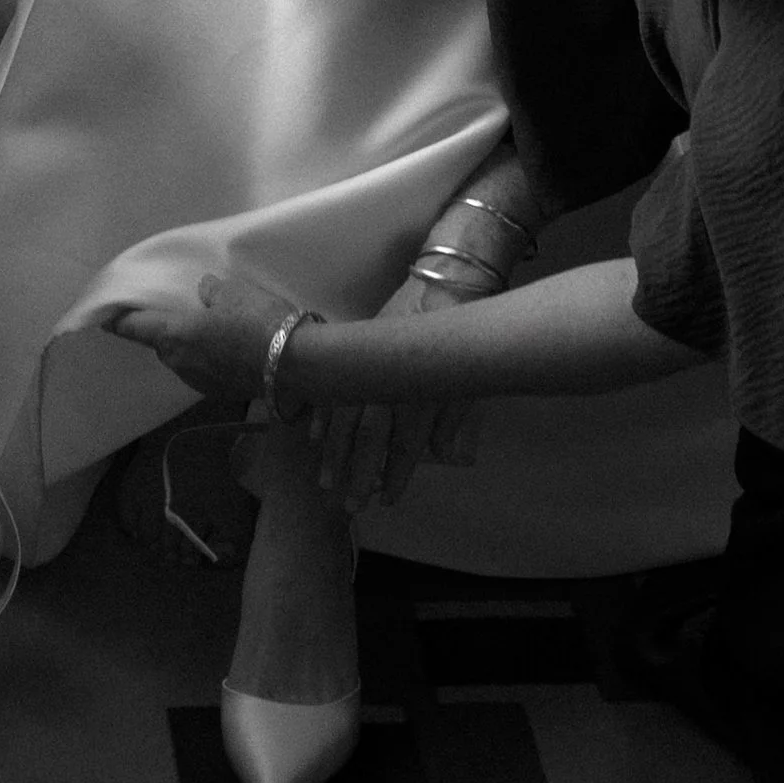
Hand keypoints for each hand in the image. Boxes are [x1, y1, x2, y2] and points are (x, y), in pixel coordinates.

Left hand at [100, 269, 292, 407]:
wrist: (296, 365)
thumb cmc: (258, 320)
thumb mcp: (235, 292)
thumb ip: (212, 292)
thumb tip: (204, 293)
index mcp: (175, 336)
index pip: (134, 329)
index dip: (118, 321)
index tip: (105, 317)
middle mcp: (180, 363)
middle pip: (162, 344)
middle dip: (166, 331)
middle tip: (179, 313)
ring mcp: (200, 383)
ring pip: (184, 359)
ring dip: (191, 346)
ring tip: (211, 329)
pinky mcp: (220, 393)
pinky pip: (205, 370)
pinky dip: (210, 358)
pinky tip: (231, 347)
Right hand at [310, 269, 484, 513]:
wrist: (450, 278)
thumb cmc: (468, 330)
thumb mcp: (469, 378)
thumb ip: (452, 418)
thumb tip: (440, 454)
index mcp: (422, 391)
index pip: (405, 444)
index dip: (395, 473)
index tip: (386, 499)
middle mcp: (391, 379)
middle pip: (369, 435)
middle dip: (357, 471)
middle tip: (346, 504)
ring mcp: (370, 359)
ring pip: (345, 412)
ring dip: (334, 449)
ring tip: (325, 479)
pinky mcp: (359, 342)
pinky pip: (334, 381)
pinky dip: (323, 409)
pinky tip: (314, 434)